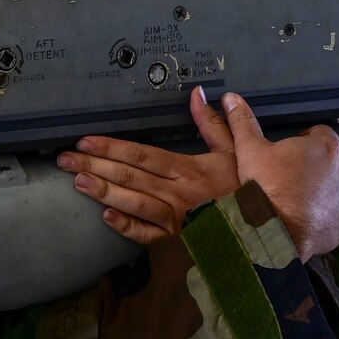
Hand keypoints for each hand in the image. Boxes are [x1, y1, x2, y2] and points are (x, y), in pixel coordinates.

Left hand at [58, 85, 239, 243]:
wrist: (275, 232)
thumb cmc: (252, 191)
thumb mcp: (238, 153)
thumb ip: (216, 125)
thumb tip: (199, 94)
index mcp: (190, 170)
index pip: (142, 155)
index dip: (112, 147)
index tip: (85, 141)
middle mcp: (179, 194)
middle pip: (130, 177)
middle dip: (94, 166)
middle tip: (64, 159)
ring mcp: (177, 221)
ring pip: (134, 203)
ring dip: (103, 192)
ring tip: (76, 182)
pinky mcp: (179, 244)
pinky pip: (149, 236)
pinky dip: (127, 227)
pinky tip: (106, 218)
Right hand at [222, 92, 338, 260]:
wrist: (276, 232)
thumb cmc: (266, 187)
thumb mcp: (249, 150)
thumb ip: (242, 121)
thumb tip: (231, 97)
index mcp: (325, 145)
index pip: (320, 132)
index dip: (302, 140)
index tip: (287, 152)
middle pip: (335, 155)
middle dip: (318, 160)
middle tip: (292, 171)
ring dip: (327, 182)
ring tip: (301, 192)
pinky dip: (331, 208)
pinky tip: (311, 212)